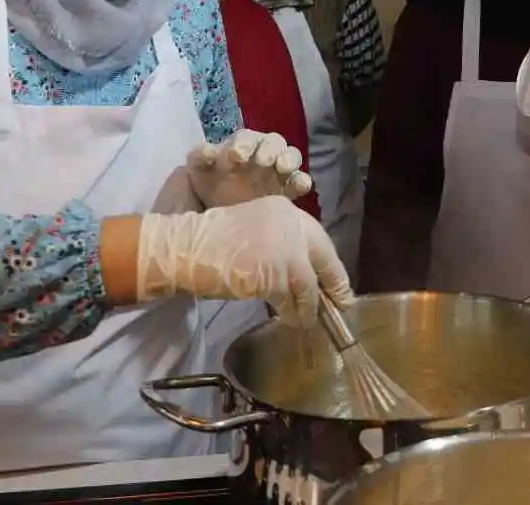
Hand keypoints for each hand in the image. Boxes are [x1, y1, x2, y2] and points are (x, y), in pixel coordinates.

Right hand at [136, 198, 353, 326]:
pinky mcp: (276, 274)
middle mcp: (291, 224)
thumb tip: (302, 272)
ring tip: (307, 319)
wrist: (187, 249)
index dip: (326, 262)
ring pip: (309, 284)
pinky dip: (293, 312)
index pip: (317, 238)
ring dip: (310, 306)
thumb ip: (280, 243)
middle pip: (325, 258)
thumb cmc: (213, 243)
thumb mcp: (255, 231)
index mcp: (285, 210)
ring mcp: (285, 249)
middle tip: (343, 303)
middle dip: (335, 283)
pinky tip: (290, 319)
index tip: (335, 280)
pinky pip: (292, 299)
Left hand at [187, 130, 312, 207]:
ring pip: (291, 156)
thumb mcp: (199, 169)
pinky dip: (302, 181)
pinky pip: (299, 181)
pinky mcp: (288, 189)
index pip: (245, 138)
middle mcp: (263, 153)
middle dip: (269, 149)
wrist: (221, 213)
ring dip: (289, 159)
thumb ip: (200, 157)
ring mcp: (278, 170)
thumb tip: (208, 151)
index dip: (243, 143)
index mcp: (241, 145)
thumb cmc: (210, 184)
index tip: (237, 155)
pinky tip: (302, 186)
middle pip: (273, 142)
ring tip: (283, 168)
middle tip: (263, 160)